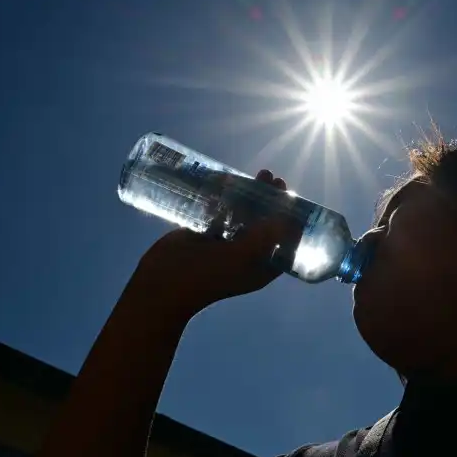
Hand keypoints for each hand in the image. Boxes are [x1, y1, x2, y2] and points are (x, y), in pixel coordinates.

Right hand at [124, 170, 296, 315]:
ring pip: (246, 214)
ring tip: (261, 174)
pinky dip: (228, 197)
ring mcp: (226, 243)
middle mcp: (248, 255)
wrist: (162, 282)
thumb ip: (266, 237)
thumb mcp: (241, 257)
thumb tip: (288, 219)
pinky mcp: (207, 233)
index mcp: (261, 267)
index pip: (286, 243)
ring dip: (253, 194)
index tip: (295, 200)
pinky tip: (230, 180)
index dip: (293, 221)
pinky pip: (223, 211)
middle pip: (267, 224)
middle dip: (273, 201)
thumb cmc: (205, 274)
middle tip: (275, 180)